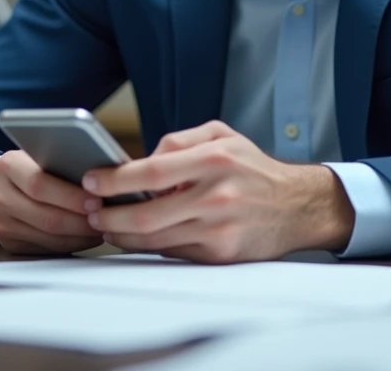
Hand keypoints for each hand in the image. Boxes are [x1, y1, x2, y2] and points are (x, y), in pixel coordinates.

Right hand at [0, 150, 103, 255]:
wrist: (3, 184)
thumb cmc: (34, 166)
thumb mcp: (42, 155)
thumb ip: (63, 161)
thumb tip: (104, 178)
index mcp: (7, 165)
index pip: (39, 184)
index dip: (70, 196)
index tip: (97, 201)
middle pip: (45, 216)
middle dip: (80, 221)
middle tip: (104, 219)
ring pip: (47, 237)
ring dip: (79, 236)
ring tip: (101, 228)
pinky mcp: (7, 242)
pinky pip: (45, 248)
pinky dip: (70, 244)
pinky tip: (86, 237)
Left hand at [82, 121, 354, 262]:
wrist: (299, 205)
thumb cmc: (254, 167)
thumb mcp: (222, 136)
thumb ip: (179, 141)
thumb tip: (141, 159)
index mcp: (214, 159)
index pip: (151, 172)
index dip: (114, 180)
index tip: (91, 181)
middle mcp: (216, 196)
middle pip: (146, 215)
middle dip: (110, 216)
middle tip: (91, 212)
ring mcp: (219, 229)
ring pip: (155, 240)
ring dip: (123, 236)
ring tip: (108, 226)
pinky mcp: (222, 254)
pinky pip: (174, 253)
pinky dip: (152, 246)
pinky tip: (140, 237)